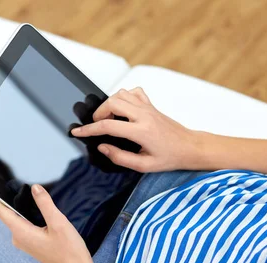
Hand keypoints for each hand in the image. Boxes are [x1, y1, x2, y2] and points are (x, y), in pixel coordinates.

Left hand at [0, 184, 94, 262]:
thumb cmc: (68, 249)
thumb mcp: (58, 222)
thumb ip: (45, 203)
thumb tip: (34, 188)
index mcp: (20, 232)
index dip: (3, 197)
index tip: (14, 189)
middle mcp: (18, 238)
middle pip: (9, 213)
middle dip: (20, 203)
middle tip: (38, 197)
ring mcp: (24, 242)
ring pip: (19, 219)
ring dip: (28, 211)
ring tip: (44, 207)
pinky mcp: (31, 244)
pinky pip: (25, 226)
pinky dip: (33, 219)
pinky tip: (47, 219)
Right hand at [71, 87, 209, 172]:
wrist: (189, 147)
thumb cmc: (170, 158)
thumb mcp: (143, 166)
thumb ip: (120, 157)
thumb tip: (102, 147)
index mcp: (141, 132)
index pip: (108, 125)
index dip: (89, 129)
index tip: (77, 132)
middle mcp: (144, 115)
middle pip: (112, 102)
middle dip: (98, 113)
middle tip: (96, 126)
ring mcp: (148, 108)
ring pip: (121, 94)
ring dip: (109, 104)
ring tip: (108, 119)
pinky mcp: (151, 105)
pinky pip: (133, 92)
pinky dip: (123, 97)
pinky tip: (123, 110)